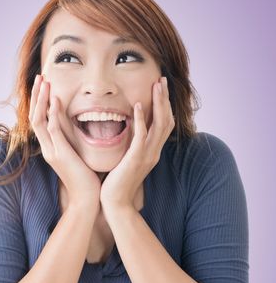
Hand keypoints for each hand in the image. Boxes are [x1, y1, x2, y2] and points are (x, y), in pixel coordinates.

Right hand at [29, 74, 100, 209]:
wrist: (87, 198)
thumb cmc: (85, 177)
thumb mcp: (76, 155)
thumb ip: (72, 141)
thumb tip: (76, 127)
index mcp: (51, 147)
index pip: (40, 120)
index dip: (40, 102)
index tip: (44, 86)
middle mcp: (47, 147)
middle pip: (35, 116)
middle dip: (36, 96)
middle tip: (39, 77)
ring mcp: (51, 151)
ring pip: (39, 121)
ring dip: (41, 100)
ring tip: (43, 82)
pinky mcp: (60, 155)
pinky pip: (53, 131)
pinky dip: (52, 114)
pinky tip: (55, 100)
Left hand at [100, 77, 174, 209]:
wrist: (116, 202)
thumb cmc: (119, 180)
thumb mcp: (129, 159)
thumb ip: (134, 145)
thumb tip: (130, 129)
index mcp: (153, 151)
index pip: (164, 124)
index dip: (164, 105)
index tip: (160, 88)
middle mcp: (154, 151)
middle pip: (166, 120)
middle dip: (165, 99)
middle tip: (162, 80)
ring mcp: (147, 155)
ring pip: (159, 125)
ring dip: (158, 104)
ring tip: (156, 86)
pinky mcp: (136, 159)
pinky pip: (141, 137)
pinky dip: (140, 120)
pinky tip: (137, 105)